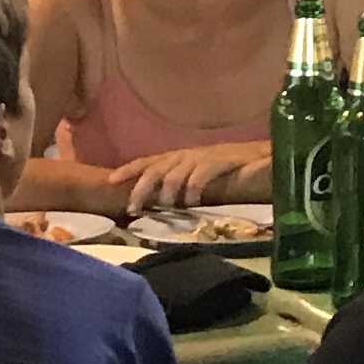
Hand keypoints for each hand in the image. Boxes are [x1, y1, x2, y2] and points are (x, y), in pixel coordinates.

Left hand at [120, 142, 259, 214]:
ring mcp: (199, 158)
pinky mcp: (215, 162)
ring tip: (165, 208)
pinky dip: (191, 193)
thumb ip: (177, 180)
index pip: (146, 162)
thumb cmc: (222, 166)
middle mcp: (183, 155)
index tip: (109, 181)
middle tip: (133, 208)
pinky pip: (197, 179)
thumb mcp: (194, 170)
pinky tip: (192, 204)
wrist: (255, 155)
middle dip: (140, 189)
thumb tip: (155, 199)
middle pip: (154, 170)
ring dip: (166, 195)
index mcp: (175, 156)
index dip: (127, 170)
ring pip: (172, 176)